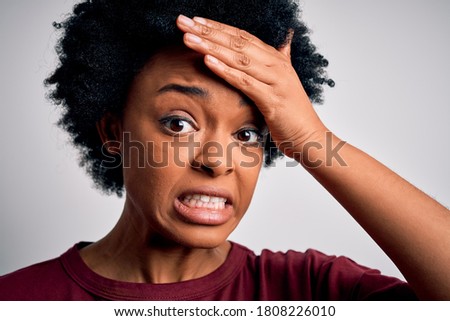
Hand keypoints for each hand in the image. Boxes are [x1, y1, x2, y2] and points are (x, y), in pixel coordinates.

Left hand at [176, 15, 327, 157]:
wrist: (309, 136)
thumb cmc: (292, 113)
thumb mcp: (284, 82)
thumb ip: (280, 61)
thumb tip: (285, 42)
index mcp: (275, 59)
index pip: (242, 36)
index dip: (217, 27)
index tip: (195, 20)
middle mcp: (276, 65)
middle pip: (237, 42)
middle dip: (208, 31)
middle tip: (183, 22)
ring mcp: (275, 80)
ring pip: (238, 58)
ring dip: (211, 46)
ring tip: (188, 38)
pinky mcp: (272, 99)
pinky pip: (245, 82)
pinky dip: (225, 70)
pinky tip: (207, 61)